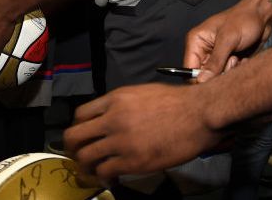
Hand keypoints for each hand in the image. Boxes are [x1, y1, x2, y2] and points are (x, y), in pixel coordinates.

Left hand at [63, 83, 222, 182]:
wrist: (198, 115)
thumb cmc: (178, 102)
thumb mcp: (143, 93)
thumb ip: (122, 104)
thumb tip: (110, 117)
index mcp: (115, 99)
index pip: (80, 114)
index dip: (78, 128)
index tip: (84, 137)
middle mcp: (112, 118)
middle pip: (75, 136)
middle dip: (73, 149)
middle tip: (80, 157)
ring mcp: (120, 141)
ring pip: (86, 157)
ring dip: (87, 166)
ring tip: (94, 171)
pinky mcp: (132, 161)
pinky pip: (105, 172)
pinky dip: (105, 178)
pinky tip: (111, 179)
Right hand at [184, 1, 270, 81]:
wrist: (262, 16)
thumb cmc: (244, 19)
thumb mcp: (228, 40)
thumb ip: (215, 62)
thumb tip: (201, 80)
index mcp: (196, 41)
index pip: (189, 68)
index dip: (199, 78)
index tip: (214, 81)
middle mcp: (204, 50)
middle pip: (203, 75)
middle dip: (219, 73)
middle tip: (232, 60)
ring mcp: (216, 56)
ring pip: (217, 77)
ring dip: (229, 71)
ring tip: (238, 58)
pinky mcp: (227, 60)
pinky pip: (228, 74)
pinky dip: (237, 70)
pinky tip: (243, 59)